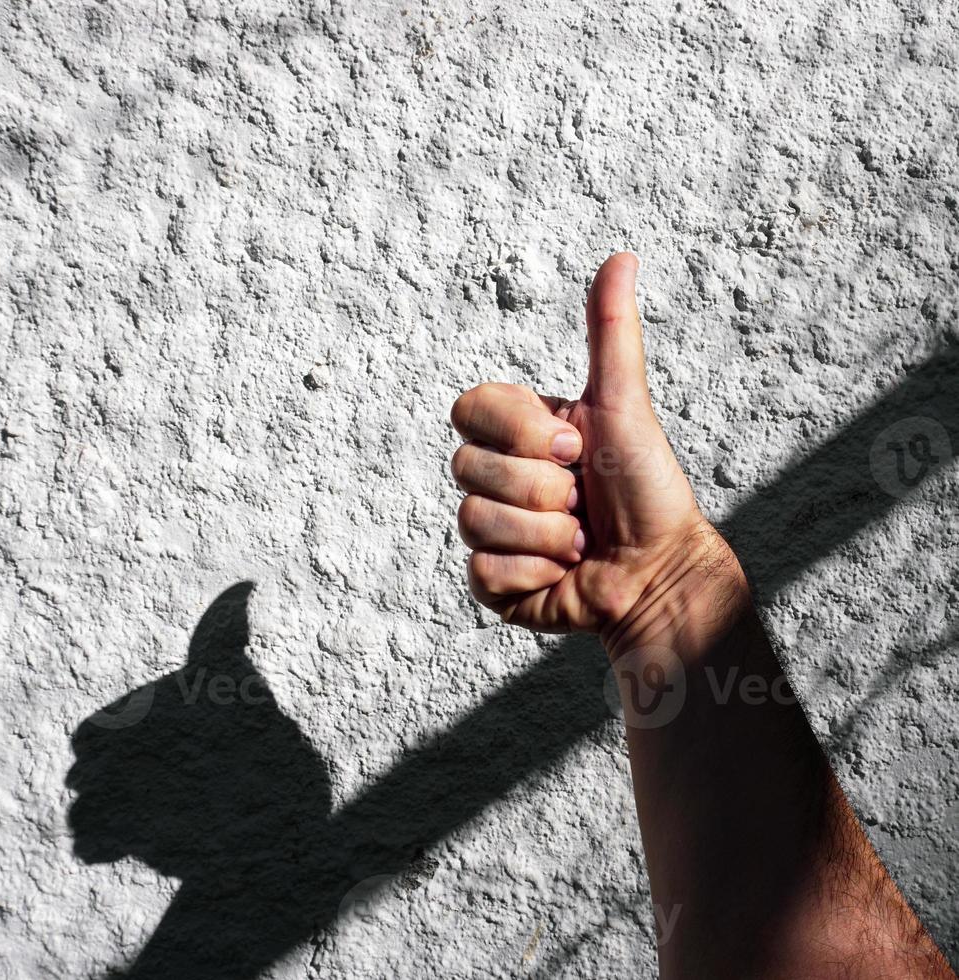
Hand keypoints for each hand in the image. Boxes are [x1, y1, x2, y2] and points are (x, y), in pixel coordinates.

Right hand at [450, 253, 743, 652]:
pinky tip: (563, 573)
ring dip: (547, 535)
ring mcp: (490, 531)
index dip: (522, 431)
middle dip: (543, 489)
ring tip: (582, 539)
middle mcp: (495, 478)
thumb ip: (610, 333)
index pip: (469, 409)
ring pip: (475, 520)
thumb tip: (623, 256)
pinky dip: (536, 573)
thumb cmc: (647, 487)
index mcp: (516, 434)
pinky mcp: (492, 582)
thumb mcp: (624, 404)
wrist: (662, 570)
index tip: (575, 446)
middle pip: (468, 468)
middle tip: (584, 498)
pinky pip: (484, 571)